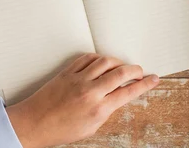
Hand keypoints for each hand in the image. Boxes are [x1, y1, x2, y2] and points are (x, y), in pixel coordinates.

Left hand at [5, 53, 158, 147]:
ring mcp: (78, 79)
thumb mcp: (92, 127)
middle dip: (135, 70)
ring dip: (118, 62)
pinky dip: (99, 58)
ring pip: (105, 61)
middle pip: (121, 72)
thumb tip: (119, 96)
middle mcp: (90, 91)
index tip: (154, 79)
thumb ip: (107, 110)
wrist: (34, 124)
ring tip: (122, 66)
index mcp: (99, 109)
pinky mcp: (67, 72)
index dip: (145, 84)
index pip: (129, 92)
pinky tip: (102, 62)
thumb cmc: (60, 130)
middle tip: (140, 71)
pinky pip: (87, 58)